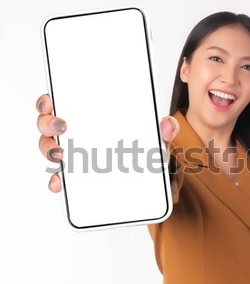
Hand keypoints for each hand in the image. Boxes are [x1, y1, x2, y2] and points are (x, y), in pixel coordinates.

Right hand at [36, 93, 178, 192]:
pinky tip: (61, 182)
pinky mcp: (76, 176)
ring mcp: (73, 154)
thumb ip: (164, 130)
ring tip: (62, 156)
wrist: (150, 176)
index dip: (49, 100)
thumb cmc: (145, 148)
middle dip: (48, 124)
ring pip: (50, 148)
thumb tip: (168, 125)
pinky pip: (60, 176)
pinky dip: (58, 180)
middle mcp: (76, 133)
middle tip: (62, 127)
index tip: (52, 101)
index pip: (61, 102)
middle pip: (49, 124)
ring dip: (50, 150)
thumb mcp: (156, 137)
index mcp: (89, 115)